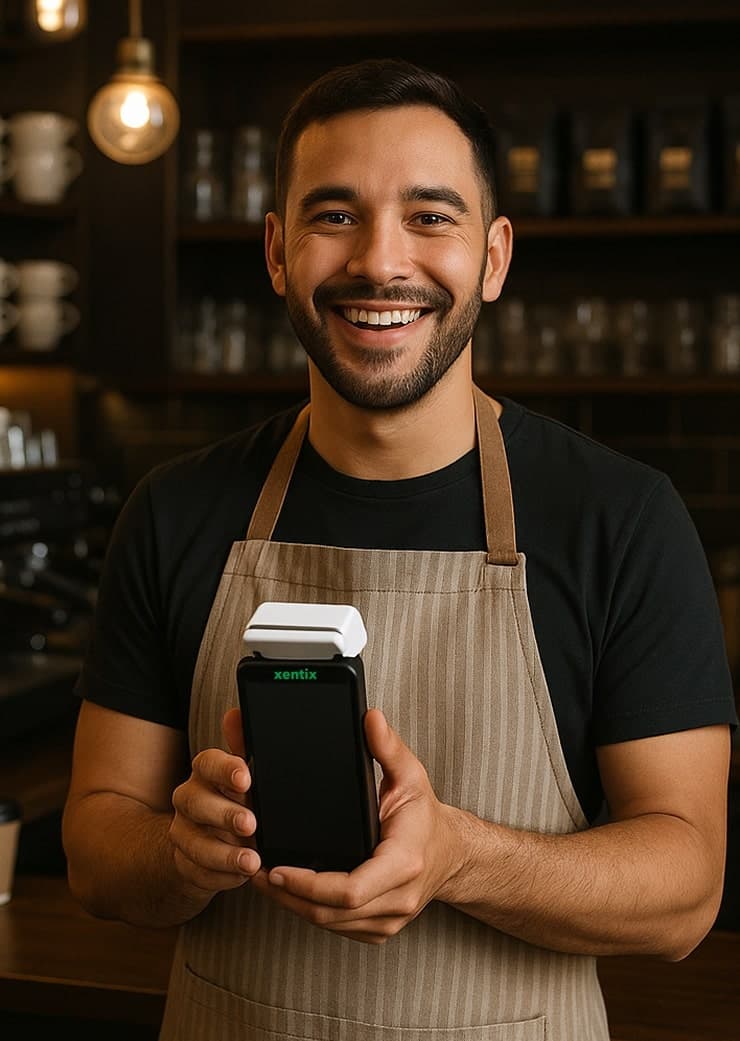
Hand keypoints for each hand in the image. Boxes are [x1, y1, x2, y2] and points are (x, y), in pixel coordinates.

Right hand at [168, 708, 260, 894]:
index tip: (247, 778)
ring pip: (194, 842)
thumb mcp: (243, 776)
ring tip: (251, 860)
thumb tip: (237, 713)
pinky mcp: (185, 864)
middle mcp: (188, 799)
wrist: (208, 843)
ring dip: (224, 853)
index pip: (208, 762)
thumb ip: (243, 746)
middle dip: (224, 814)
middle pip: (197, 803)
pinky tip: (242, 875)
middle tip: (251, 823)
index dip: (226, 769)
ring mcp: (183, 833)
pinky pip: (198, 872)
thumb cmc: (234, 800)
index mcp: (205, 772)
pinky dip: (222, 875)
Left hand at [250, 708, 463, 943]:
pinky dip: (311, 912)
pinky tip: (290, 892)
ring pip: (330, 924)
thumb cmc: (426, 816)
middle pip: (331, 913)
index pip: (350, 889)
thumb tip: (370, 717)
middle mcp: (398, 898)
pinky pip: (339, 927)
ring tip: (264, 879)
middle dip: (288, 895)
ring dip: (294, 905)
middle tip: (255, 870)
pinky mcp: (380, 929)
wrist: (452, 853)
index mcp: (403, 862)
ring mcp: (389, 920)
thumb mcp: (412, 775)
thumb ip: (389, 746)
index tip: (278, 868)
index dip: (309, 884)